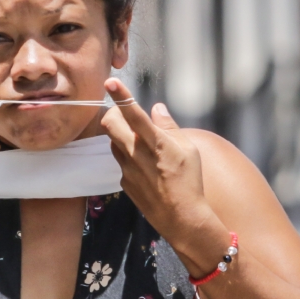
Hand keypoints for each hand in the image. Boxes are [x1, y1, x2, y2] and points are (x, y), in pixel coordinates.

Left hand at [99, 78, 228, 275]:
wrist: (181, 217)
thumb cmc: (189, 181)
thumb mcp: (188, 150)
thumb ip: (169, 126)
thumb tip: (157, 108)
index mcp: (155, 142)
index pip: (133, 113)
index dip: (121, 95)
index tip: (111, 81)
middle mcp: (136, 154)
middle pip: (109, 124)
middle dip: (113, 113)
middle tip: (124, 113)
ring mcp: (127, 169)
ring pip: (113, 141)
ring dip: (121, 135)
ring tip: (141, 142)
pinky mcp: (123, 181)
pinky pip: (120, 161)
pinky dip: (128, 156)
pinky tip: (145, 166)